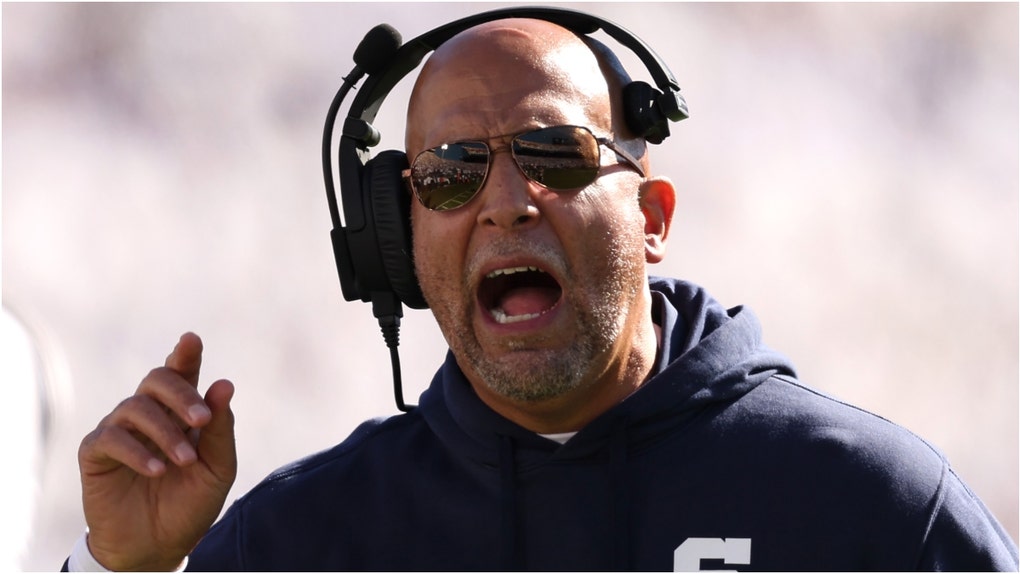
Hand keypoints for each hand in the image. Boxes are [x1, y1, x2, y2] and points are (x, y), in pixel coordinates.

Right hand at [78, 332, 235, 570]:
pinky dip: (137, 451)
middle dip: (182, 394)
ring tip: (184, 461)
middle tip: (202, 419)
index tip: (191, 340)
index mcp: (181, 412)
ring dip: (165, 432)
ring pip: (136, 407)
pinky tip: (157, 470)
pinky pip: (110, 437)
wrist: (159, 546)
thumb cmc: (191, 503)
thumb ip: (220, 429)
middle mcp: (149, 413)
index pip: (182, 372)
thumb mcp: (217, 468)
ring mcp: (120, 430)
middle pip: (157, 379)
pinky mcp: (95, 453)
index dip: (185, 354)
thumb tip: (224, 384)